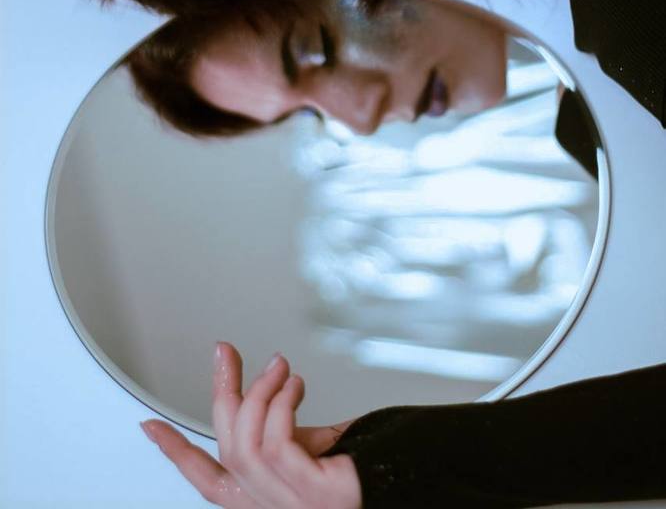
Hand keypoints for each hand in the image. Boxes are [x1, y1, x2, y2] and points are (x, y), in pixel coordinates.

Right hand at [140, 341, 361, 508]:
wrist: (407, 484)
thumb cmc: (365, 470)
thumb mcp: (307, 449)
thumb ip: (279, 433)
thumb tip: (259, 389)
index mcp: (264, 501)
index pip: (209, 482)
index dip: (176, 454)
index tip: (150, 426)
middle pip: (226, 451)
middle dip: (222, 393)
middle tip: (227, 353)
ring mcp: (294, 508)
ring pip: (248, 445)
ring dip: (261, 393)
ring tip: (279, 368)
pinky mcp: (317, 497)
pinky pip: (280, 444)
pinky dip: (283, 405)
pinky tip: (296, 386)